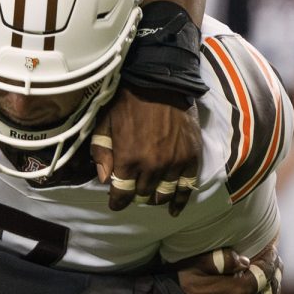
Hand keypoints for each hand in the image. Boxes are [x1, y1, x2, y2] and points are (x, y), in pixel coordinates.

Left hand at [90, 87, 200, 215]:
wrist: (160, 82)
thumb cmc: (128, 101)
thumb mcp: (105, 124)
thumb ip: (102, 153)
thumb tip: (104, 180)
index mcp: (128, 159)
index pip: (121, 195)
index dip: (117, 202)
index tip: (115, 202)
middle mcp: (152, 166)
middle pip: (142, 195)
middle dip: (134, 194)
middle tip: (132, 188)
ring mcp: (174, 163)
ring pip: (163, 194)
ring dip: (154, 197)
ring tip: (150, 195)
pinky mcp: (191, 158)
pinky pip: (187, 188)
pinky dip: (180, 201)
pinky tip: (174, 210)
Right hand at [178, 242, 280, 293]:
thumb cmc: (177, 289)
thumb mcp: (195, 266)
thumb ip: (221, 260)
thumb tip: (244, 260)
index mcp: (236, 289)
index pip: (263, 272)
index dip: (270, 260)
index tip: (273, 252)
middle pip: (269, 291)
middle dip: (274, 276)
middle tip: (276, 266)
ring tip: (273, 286)